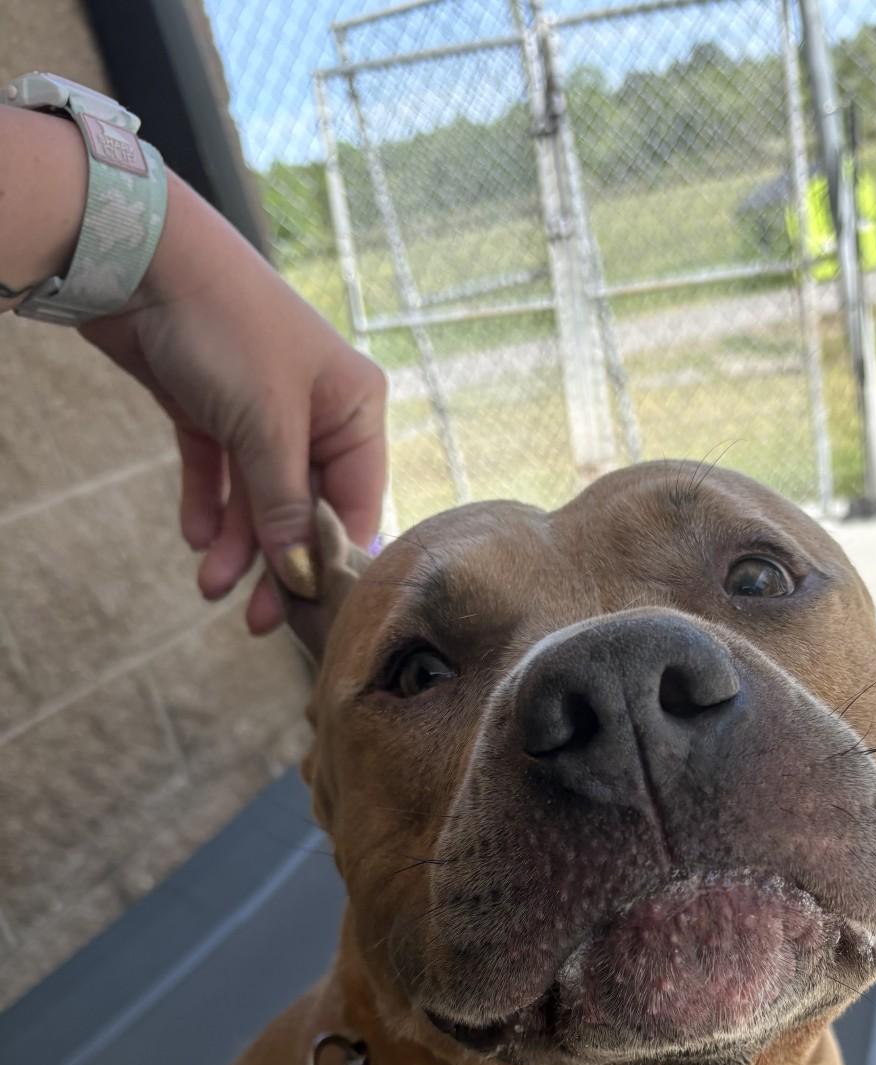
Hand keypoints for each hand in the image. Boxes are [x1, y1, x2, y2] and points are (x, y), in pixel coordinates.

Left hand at [82, 177, 387, 633]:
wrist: (139, 255)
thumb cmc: (226, 326)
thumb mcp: (267, 427)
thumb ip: (284, 505)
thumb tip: (302, 574)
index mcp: (354, 408)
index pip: (358, 502)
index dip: (332, 556)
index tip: (309, 607)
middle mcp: (316, 412)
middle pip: (304, 509)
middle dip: (278, 562)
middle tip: (259, 619)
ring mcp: (261, 411)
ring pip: (258, 498)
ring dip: (237, 546)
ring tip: (209, 587)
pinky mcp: (209, 408)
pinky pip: (218, 474)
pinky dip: (209, 507)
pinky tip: (198, 540)